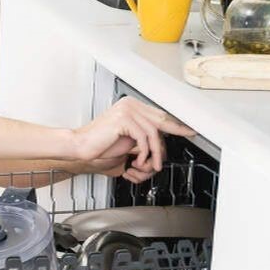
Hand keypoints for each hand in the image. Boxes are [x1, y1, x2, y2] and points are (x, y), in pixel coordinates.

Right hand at [72, 98, 193, 176]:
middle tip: (189, 134)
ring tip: (153, 164)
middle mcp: (130, 104)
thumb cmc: (100, 146)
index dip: (175, 122)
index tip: (189, 128)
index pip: (158, 114)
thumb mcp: (127, 140)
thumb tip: (160, 140)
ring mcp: (126, 109)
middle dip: (176, 130)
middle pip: (160, 119)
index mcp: (131, 106)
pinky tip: (138, 160)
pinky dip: (144, 152)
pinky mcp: (123, 119)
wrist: (80, 147)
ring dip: (156, 151)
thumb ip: (142, 135)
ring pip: (153, 131)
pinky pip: (143, 137)